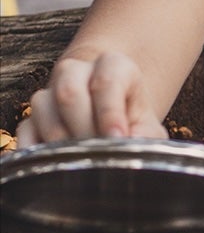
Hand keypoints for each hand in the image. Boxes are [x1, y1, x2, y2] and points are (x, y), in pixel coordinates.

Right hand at [17, 53, 168, 145]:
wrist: (114, 124)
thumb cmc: (134, 124)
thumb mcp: (149, 129)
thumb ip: (146, 136)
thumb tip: (130, 147)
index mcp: (113, 67)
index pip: (106, 81)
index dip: (110, 112)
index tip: (117, 138)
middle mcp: (77, 72)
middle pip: (69, 92)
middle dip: (84, 128)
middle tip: (98, 152)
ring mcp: (50, 92)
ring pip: (42, 107)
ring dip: (61, 139)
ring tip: (82, 159)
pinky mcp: (31, 118)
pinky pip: (25, 130)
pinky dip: (36, 149)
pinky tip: (53, 165)